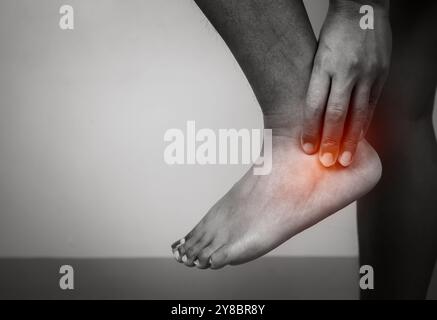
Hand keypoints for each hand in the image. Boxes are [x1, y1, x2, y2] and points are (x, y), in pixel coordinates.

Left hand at [301, 0, 390, 166]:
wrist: (361, 7)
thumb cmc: (334, 32)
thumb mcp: (318, 55)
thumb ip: (317, 83)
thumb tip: (312, 115)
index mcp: (323, 66)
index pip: (314, 105)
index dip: (310, 129)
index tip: (306, 148)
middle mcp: (345, 71)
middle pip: (336, 113)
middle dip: (330, 141)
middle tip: (326, 161)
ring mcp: (366, 72)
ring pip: (357, 113)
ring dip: (351, 139)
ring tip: (344, 158)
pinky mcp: (381, 73)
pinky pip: (372, 103)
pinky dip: (364, 123)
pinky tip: (359, 137)